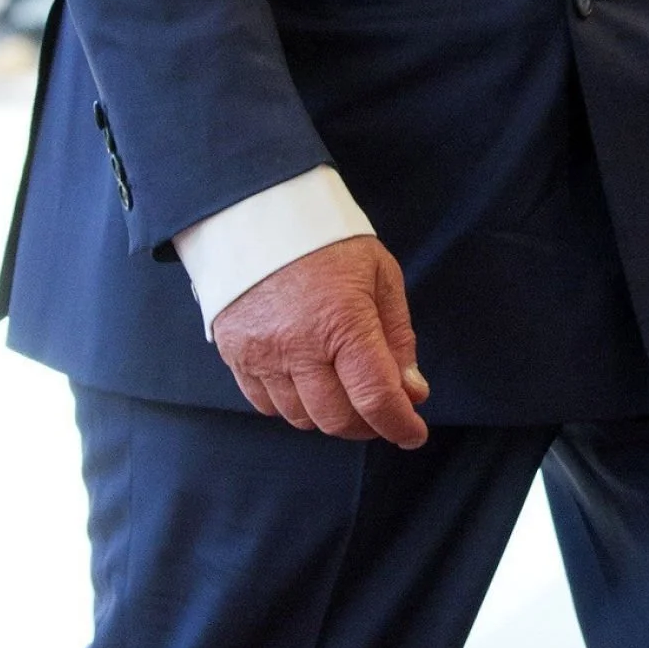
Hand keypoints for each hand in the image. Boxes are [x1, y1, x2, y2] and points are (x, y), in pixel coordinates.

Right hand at [211, 235, 430, 445]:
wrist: (256, 213)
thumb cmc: (327, 242)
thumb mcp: (380, 276)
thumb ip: (398, 337)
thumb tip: (412, 391)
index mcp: (343, 321)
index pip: (375, 397)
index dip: (400, 425)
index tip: (413, 434)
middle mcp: (298, 345)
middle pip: (337, 418)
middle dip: (367, 426)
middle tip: (381, 413)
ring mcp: (261, 353)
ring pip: (300, 418)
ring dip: (329, 416)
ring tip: (344, 392)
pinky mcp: (234, 355)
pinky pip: (266, 404)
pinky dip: (293, 405)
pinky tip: (307, 383)